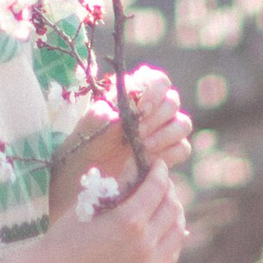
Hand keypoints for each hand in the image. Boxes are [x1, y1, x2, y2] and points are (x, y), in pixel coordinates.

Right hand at [42, 159, 188, 262]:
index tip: (158, 164)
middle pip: (172, 208)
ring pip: (178, 232)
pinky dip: (171, 240)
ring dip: (174, 214)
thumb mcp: (89, 204)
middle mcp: (144, 243)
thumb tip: (137, 166)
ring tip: (164, 206)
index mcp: (129, 220)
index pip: (157, 187)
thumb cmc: (64, 236)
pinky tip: (163, 231)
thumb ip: (117, 186)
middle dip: (168, 190)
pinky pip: (171, 257)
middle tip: (160, 184)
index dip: (160, 171)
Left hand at [47, 67, 193, 221]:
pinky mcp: (166, 155)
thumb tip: (132, 107)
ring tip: (143, 148)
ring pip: (182, 124)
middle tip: (138, 134)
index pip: (157, 81)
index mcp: (132, 94)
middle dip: (157, 118)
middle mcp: (149, 110)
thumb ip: (112, 112)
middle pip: (172, 101)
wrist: (80, 181)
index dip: (155, 92)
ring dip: (165, 135)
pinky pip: (182, 148)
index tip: (142, 109)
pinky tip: (150, 160)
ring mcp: (160, 132)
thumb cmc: (81, 148)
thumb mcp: (90, 127)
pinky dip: (170, 153)